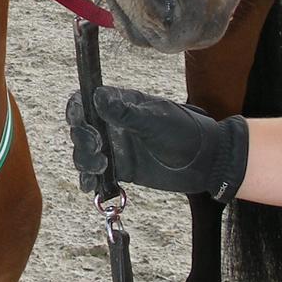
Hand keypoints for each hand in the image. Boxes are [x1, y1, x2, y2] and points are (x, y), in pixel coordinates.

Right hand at [66, 87, 248, 203]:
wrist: (205, 162)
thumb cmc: (185, 132)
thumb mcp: (155, 120)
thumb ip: (125, 112)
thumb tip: (96, 96)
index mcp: (120, 104)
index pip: (85, 101)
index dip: (76, 110)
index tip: (79, 121)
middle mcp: (113, 124)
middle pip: (80, 129)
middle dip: (82, 138)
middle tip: (98, 147)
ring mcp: (116, 147)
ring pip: (84, 153)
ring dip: (84, 160)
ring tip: (102, 166)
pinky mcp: (120, 169)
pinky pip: (96, 174)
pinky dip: (88, 180)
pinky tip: (91, 185)